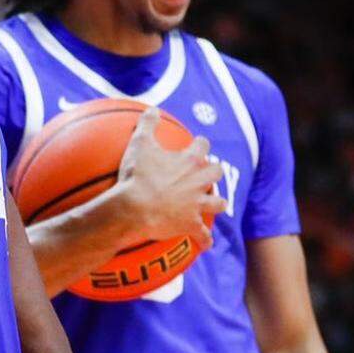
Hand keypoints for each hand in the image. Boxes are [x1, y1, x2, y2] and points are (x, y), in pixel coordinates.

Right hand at [116, 107, 226, 250]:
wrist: (135, 208)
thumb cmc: (137, 175)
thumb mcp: (139, 143)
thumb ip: (147, 124)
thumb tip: (152, 109)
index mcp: (189, 160)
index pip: (202, 146)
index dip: (200, 144)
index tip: (196, 144)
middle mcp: (199, 181)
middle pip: (216, 172)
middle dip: (213, 171)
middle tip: (205, 172)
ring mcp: (197, 204)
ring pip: (218, 202)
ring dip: (216, 202)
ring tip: (213, 203)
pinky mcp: (191, 224)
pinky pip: (203, 235)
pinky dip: (205, 239)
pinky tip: (206, 243)